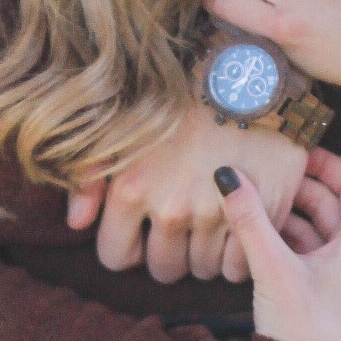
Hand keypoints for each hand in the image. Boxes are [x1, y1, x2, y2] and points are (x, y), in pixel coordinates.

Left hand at [65, 108, 309, 282]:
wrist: (247, 70)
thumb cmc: (176, 97)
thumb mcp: (119, 127)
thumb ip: (89, 177)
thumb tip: (77, 224)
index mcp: (132, 188)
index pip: (117, 257)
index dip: (128, 247)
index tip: (142, 231)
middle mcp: (173, 207)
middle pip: (164, 269)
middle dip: (168, 252)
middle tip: (180, 223)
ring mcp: (220, 212)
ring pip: (203, 270)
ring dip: (203, 253)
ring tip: (209, 219)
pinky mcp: (263, 210)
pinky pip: (240, 267)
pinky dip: (237, 256)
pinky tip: (235, 228)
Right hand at [214, 151, 340, 340]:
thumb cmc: (306, 332)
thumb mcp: (273, 269)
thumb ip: (248, 219)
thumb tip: (225, 174)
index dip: (324, 162)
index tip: (292, 151)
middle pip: (334, 207)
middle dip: (297, 191)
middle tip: (260, 177)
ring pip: (321, 235)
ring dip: (288, 220)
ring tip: (251, 209)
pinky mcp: (334, 303)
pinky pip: (314, 260)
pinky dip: (290, 247)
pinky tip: (257, 246)